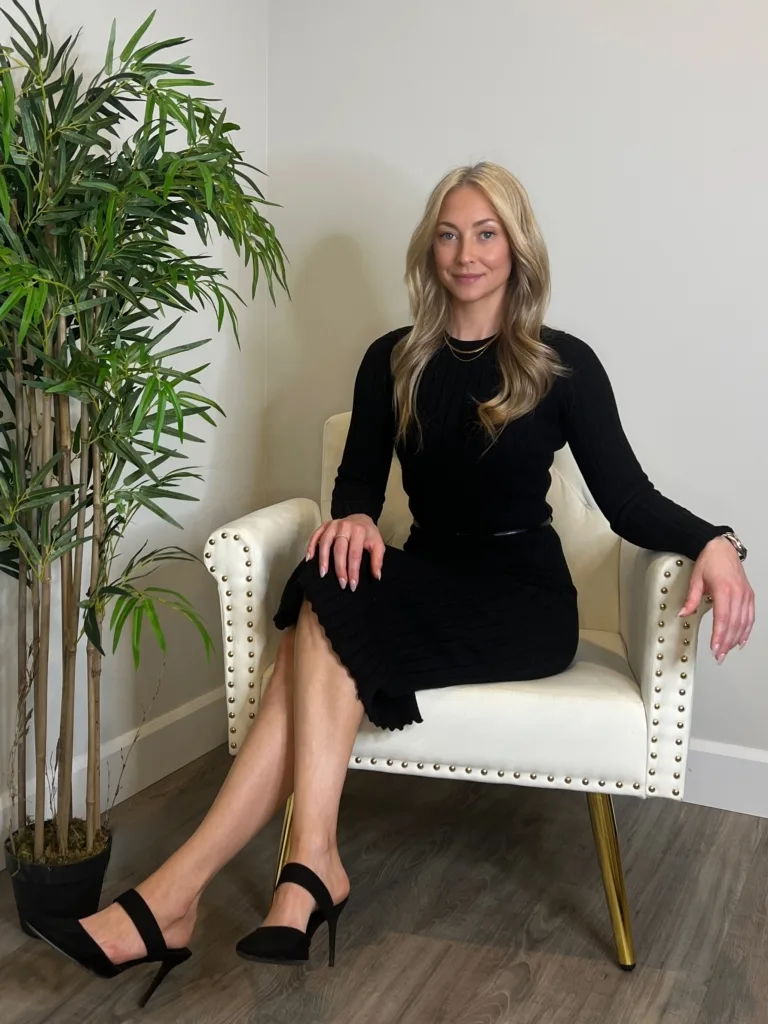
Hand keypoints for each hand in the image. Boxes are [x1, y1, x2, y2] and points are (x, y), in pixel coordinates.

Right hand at [306, 514, 384, 590]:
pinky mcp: (325, 525)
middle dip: (340, 568)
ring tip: (323, 574)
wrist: (361, 518)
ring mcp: (333, 525)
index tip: (352, 585)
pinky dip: (311, 547)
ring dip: (323, 559)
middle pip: (339, 550)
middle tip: (341, 583)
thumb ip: (377, 560)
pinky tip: (309, 559)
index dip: (353, 571)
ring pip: (325, 543)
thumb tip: (376, 576)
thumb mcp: (378, 544)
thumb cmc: (369, 535)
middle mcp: (345, 526)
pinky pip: (316, 536)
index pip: (354, 554)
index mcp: (359, 531)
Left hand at [679, 536, 754, 663]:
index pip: (722, 618)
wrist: (722, 547)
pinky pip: (750, 617)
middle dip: (726, 642)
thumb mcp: (695, 578)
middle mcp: (737, 593)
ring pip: (743, 622)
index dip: (719, 635)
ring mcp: (745, 595)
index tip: (715, 648)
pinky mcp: (749, 596)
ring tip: (727, 651)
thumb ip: (691, 598)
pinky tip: (741, 640)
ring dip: (736, 639)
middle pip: (734, 624)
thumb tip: (683, 613)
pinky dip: (746, 630)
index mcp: (724, 589)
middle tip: (719, 656)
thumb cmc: (709, 560)